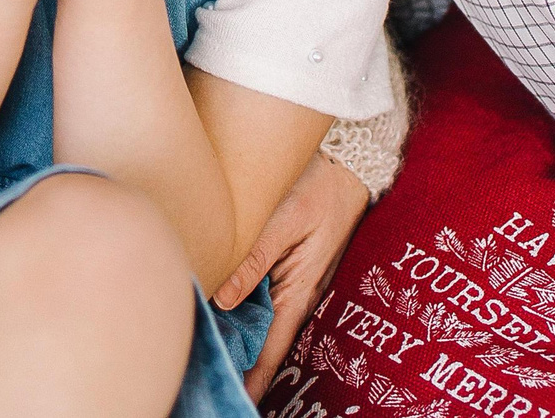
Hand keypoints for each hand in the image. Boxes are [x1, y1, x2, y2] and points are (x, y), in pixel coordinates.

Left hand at [213, 152, 368, 399]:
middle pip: (262, 338)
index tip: (238, 400)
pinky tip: (217, 306)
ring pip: (258, 316)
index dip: (254, 377)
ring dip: (237, 332)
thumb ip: (253, 260)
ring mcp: (292, 279)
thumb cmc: (319, 188)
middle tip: (205, 372)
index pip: (272, 348)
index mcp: (299, 291)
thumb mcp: (284, 222)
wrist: (348, 161)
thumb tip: (222, 300)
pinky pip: (260, 293)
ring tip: (205, 347)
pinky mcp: (286, 264)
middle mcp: (296, 292)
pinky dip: (239, 305)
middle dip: (239, 358)